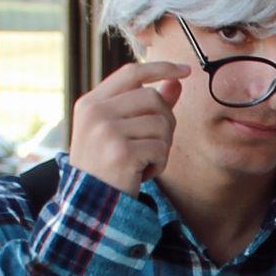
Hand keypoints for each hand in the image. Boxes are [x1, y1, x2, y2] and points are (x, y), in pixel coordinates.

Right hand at [67, 60, 187, 196]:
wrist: (89, 207)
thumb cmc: (107, 168)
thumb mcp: (120, 132)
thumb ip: (147, 106)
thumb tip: (176, 81)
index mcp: (91, 103)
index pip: (131, 73)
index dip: (161, 68)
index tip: (186, 71)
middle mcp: (96, 112)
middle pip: (153, 98)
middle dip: (165, 122)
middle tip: (155, 146)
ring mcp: (106, 131)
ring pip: (161, 124)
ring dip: (161, 147)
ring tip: (142, 162)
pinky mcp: (121, 151)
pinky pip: (160, 148)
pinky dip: (158, 165)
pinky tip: (140, 175)